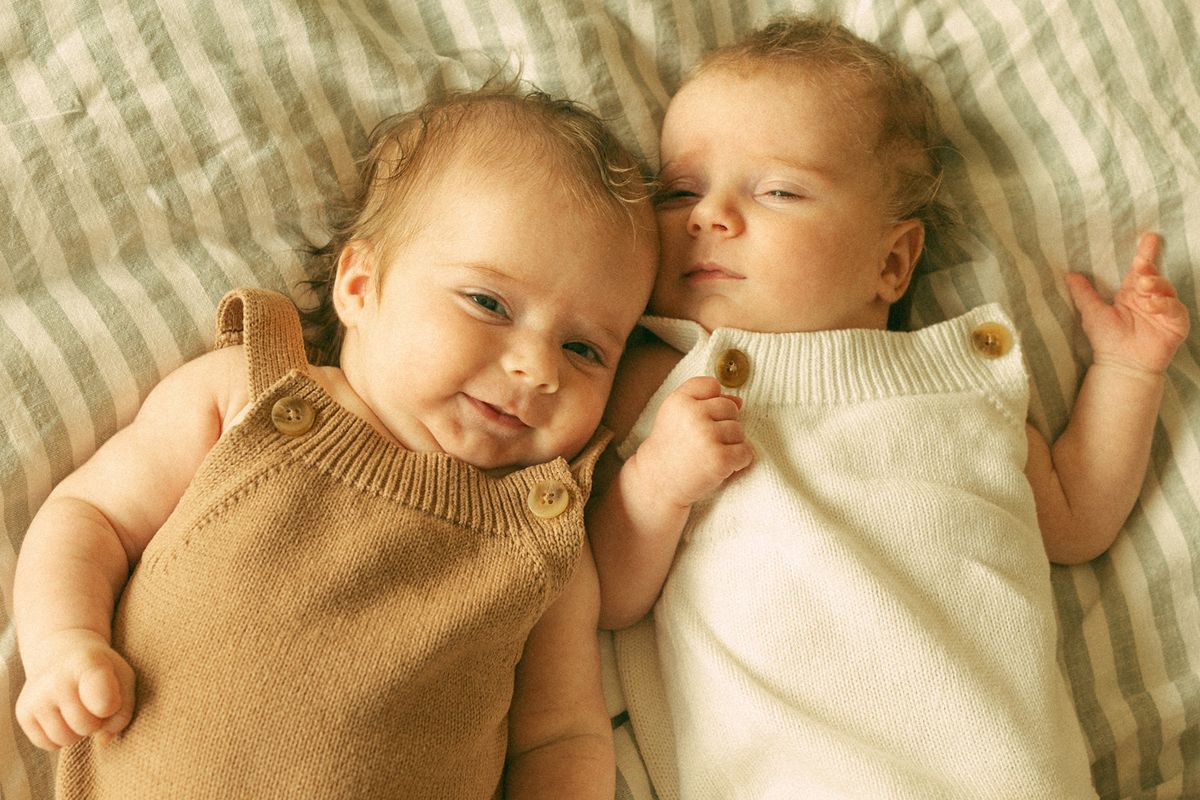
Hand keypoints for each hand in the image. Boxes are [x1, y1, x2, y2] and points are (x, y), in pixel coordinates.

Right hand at [16, 629, 134, 749]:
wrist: (61, 650)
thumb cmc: (100, 668)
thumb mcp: (123, 678)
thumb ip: (123, 711)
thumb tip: (102, 741)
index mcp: (87, 663)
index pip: (104, 704)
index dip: (113, 706)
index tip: (111, 694)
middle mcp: (56, 680)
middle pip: (86, 726)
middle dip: (96, 721)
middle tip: (93, 704)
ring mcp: (35, 697)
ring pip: (65, 739)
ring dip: (78, 732)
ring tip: (79, 710)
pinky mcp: (23, 713)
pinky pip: (48, 744)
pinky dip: (60, 738)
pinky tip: (63, 716)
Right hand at [630, 375, 753, 509]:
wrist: (656, 482)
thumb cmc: (670, 447)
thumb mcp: (676, 415)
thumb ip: (703, 400)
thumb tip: (739, 401)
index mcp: (680, 400)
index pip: (712, 385)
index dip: (711, 402)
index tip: (698, 419)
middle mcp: (693, 414)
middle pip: (731, 408)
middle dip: (723, 424)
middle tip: (703, 442)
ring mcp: (707, 436)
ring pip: (740, 431)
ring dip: (731, 444)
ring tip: (709, 454)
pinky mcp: (720, 459)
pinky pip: (746, 452)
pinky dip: (738, 462)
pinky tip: (719, 466)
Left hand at [1066, 233, 1189, 374]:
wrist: (1121, 365)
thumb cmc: (1107, 340)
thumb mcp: (1092, 313)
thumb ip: (1083, 294)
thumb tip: (1069, 275)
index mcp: (1131, 293)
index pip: (1139, 269)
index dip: (1145, 253)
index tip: (1150, 237)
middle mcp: (1149, 298)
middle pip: (1153, 275)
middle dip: (1149, 267)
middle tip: (1140, 264)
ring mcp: (1164, 310)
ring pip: (1166, 289)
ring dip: (1156, 284)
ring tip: (1143, 285)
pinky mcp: (1176, 323)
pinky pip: (1174, 309)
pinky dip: (1164, 304)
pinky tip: (1152, 305)